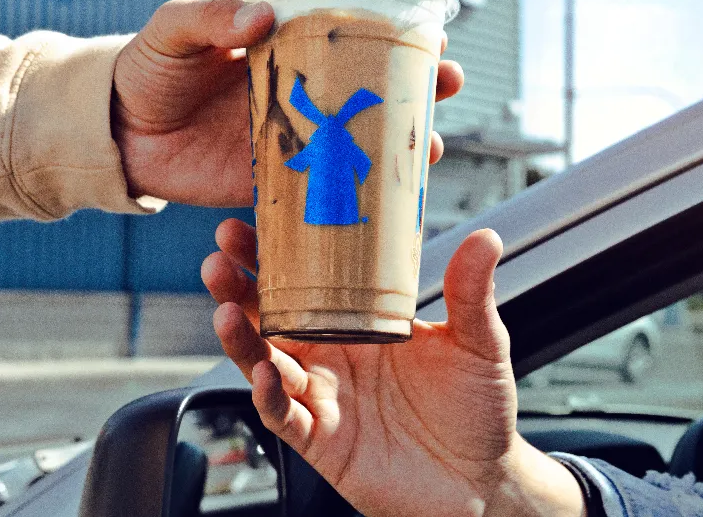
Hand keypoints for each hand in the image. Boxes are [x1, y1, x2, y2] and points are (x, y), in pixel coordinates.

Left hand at [111, 0, 463, 206]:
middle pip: (367, 91)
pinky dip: (353, 195)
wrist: (113, 132)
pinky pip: (318, 190)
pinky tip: (386, 199)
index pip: (349, 38)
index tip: (431, 32)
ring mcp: (287, 141)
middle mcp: (295, 96)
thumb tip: (260, 19)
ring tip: (427, 144)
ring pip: (356, 143)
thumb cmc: (144, 69)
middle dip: (414, 89)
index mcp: (281, 51)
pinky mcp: (268, 184)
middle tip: (446, 83)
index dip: (392, 35)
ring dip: (397, 144)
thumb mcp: (173, 30)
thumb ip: (211, 19)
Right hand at [202, 222, 586, 516]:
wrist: (481, 480)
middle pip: (269, 317)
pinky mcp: (322, 441)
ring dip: (242, 339)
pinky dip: (270, 397)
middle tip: (219, 260)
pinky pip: (284, 417)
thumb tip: (483, 238)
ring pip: (265, 364)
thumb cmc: (475, 409)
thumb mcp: (477, 342)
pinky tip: (266, 375)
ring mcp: (323, 398)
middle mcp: (331, 357)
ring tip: (225, 311)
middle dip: (239, 289)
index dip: (274, 255)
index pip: (305, 281)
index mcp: (358, 323)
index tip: (252, 222)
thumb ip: (470, 292)